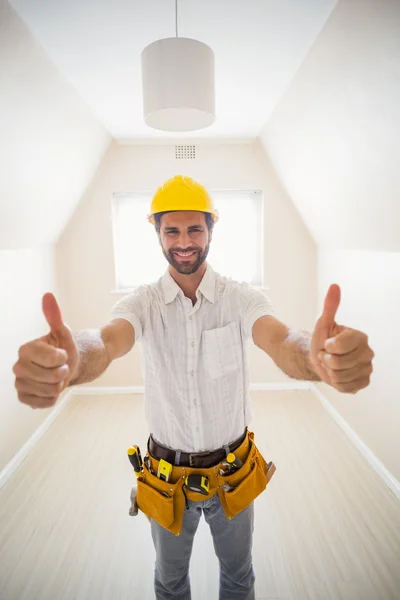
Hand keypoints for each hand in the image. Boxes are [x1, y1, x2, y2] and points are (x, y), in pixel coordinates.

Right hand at [13, 293, 78, 408]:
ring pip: (50, 390)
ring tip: (55, 378)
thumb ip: (54, 316)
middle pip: (52, 376)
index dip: (63, 357)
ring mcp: (19, 383)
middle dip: (63, 372)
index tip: (61, 354)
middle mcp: (18, 366)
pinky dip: (53, 398)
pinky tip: (50, 389)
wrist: (63, 368)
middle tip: (60, 367)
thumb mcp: (62, 332)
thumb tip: (48, 296)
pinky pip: (44, 403)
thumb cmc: (63, 349)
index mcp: (25, 349)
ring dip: (59, 385)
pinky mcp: (23, 398)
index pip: (53, 357)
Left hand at [310, 284, 373, 393]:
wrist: (322, 360)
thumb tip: (334, 286)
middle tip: (328, 355)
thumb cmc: (323, 340)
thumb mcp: (323, 323)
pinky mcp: (364, 383)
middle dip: (327, 360)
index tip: (327, 344)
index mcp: (360, 337)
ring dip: (330, 372)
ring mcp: (367, 369)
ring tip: (332, 365)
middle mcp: (368, 352)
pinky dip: (336, 383)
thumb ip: (330, 306)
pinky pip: (345, 387)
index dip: (327, 346)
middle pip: (338, 363)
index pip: (338, 346)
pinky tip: (338, 375)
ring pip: (340, 376)